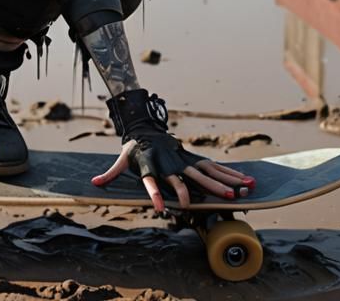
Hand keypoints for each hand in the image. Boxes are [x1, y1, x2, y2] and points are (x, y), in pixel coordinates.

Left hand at [91, 89, 255, 211]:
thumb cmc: (133, 149)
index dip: (155, 195)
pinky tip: (246, 181)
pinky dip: (230, 174)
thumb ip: (109, 173)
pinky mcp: (193, 158)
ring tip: (245, 190)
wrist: (145, 129)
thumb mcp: (120, 160)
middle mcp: (171, 163)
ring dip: (226, 181)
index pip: (152, 182)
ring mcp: (184, 160)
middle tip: (226, 197)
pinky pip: (213, 167)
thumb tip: (93, 183)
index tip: (161, 209)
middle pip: (189, 178)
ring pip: (207, 172)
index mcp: (151, 166)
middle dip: (208, 187)